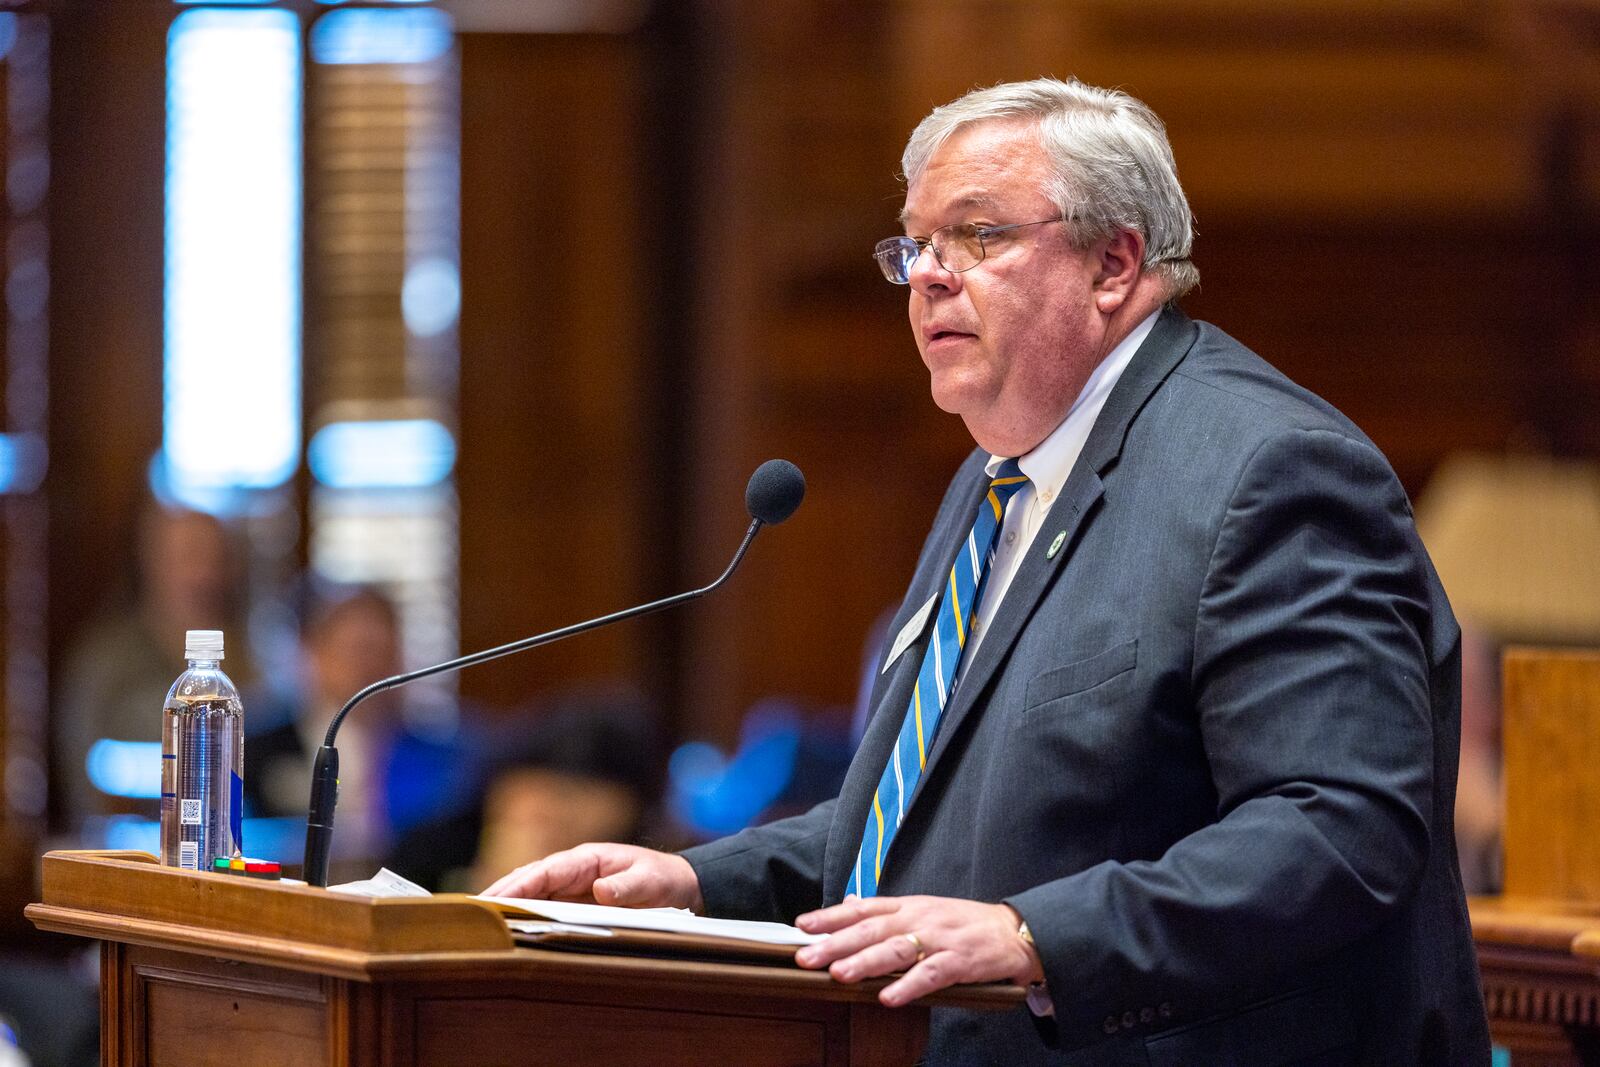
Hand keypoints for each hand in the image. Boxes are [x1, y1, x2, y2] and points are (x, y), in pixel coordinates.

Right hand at [481, 843, 704, 912]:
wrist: (679, 883)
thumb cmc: (664, 878)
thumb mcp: (651, 882)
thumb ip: (627, 886)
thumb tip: (598, 889)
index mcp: (588, 859)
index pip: (546, 871)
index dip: (519, 885)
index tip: (495, 899)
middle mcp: (574, 870)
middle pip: (529, 880)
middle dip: (500, 894)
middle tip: (467, 914)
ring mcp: (571, 885)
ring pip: (530, 892)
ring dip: (505, 905)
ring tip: (474, 923)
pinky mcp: (573, 901)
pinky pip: (542, 906)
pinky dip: (521, 914)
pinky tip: (502, 928)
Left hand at [794, 896, 1042, 1007]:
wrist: (1014, 932)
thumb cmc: (964, 924)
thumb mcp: (924, 909)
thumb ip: (888, 910)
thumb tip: (851, 903)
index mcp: (909, 906)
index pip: (863, 908)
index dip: (831, 916)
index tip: (802, 925)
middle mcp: (920, 918)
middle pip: (872, 928)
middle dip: (836, 943)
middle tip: (806, 956)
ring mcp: (940, 939)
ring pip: (897, 949)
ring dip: (865, 962)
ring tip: (839, 974)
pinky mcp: (961, 961)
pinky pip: (931, 974)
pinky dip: (909, 985)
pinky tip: (888, 997)